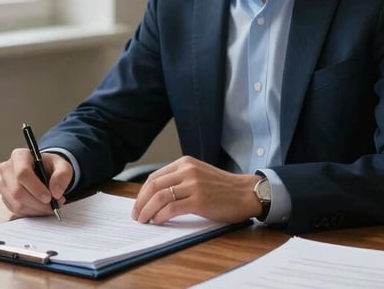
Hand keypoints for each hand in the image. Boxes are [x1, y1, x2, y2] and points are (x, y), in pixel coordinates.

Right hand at [0, 148, 72, 215]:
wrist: (43, 171)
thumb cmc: (50, 166)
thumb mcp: (62, 166)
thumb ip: (63, 175)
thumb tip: (56, 192)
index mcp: (19, 156)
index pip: (22, 173)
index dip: (36, 188)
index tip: (49, 197)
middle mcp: (7, 169)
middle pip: (17, 191)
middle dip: (37, 203)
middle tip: (53, 206)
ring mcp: (3, 184)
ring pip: (16, 204)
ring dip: (36, 210)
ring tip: (50, 206)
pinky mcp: (4, 197)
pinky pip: (16, 211)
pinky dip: (31, 213)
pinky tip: (41, 208)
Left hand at [131, 156, 261, 224]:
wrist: (247, 193)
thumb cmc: (224, 188)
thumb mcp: (199, 175)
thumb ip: (180, 179)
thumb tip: (156, 196)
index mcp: (185, 163)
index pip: (154, 177)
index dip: (142, 193)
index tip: (138, 204)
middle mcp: (188, 171)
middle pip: (153, 186)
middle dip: (140, 202)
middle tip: (136, 215)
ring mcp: (193, 185)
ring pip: (160, 197)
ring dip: (147, 211)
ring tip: (144, 220)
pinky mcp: (199, 200)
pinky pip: (172, 208)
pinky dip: (161, 216)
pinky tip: (158, 221)